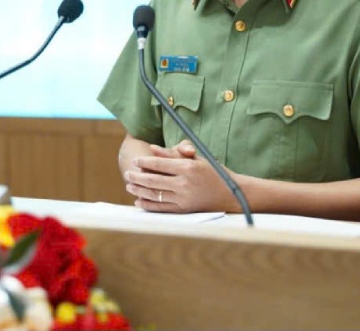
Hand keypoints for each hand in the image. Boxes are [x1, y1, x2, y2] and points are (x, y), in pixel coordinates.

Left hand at [124, 142, 241, 213]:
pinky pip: (162, 208)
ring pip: (156, 195)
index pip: (160, 164)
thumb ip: (174, 154)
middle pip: (154, 180)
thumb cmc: (214, 172)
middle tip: (127, 174)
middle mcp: (185, 183)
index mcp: (187, 168)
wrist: (231, 194)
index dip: (145, 162)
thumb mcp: (196, 159)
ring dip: (140, 191)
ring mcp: (184, 198)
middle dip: (137, 177)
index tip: (136, 161)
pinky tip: (139, 202)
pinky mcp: (184, 210)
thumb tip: (153, 149)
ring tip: (130, 186)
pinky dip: (149, 205)